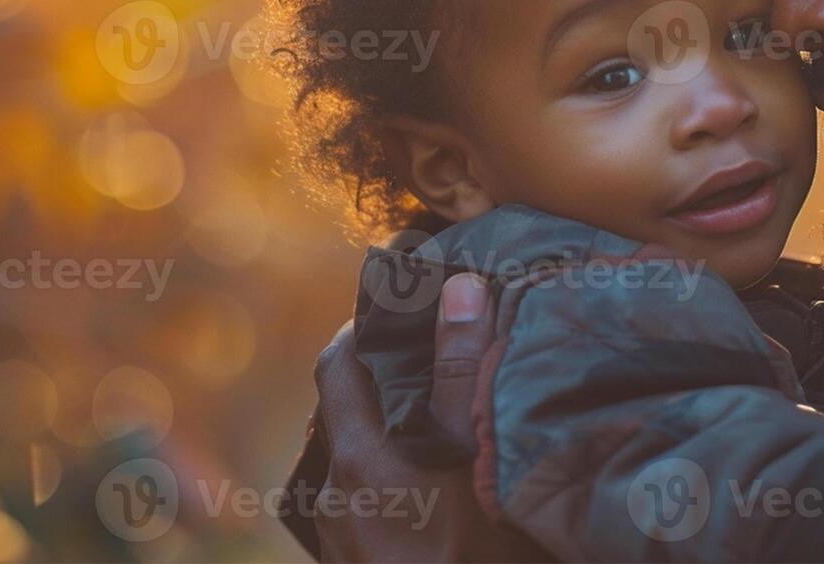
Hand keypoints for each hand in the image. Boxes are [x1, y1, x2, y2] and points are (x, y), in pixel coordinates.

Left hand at [305, 274, 541, 561]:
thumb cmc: (488, 555)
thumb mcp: (487, 461)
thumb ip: (465, 372)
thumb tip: (455, 286)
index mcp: (359, 465)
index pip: (337, 367)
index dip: (364, 328)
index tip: (400, 308)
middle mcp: (335, 506)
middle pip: (342, 421)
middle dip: (381, 386)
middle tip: (432, 364)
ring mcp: (341, 550)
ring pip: (351, 473)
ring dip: (385, 442)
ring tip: (440, 430)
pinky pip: (361, 515)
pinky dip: (387, 488)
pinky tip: (433, 497)